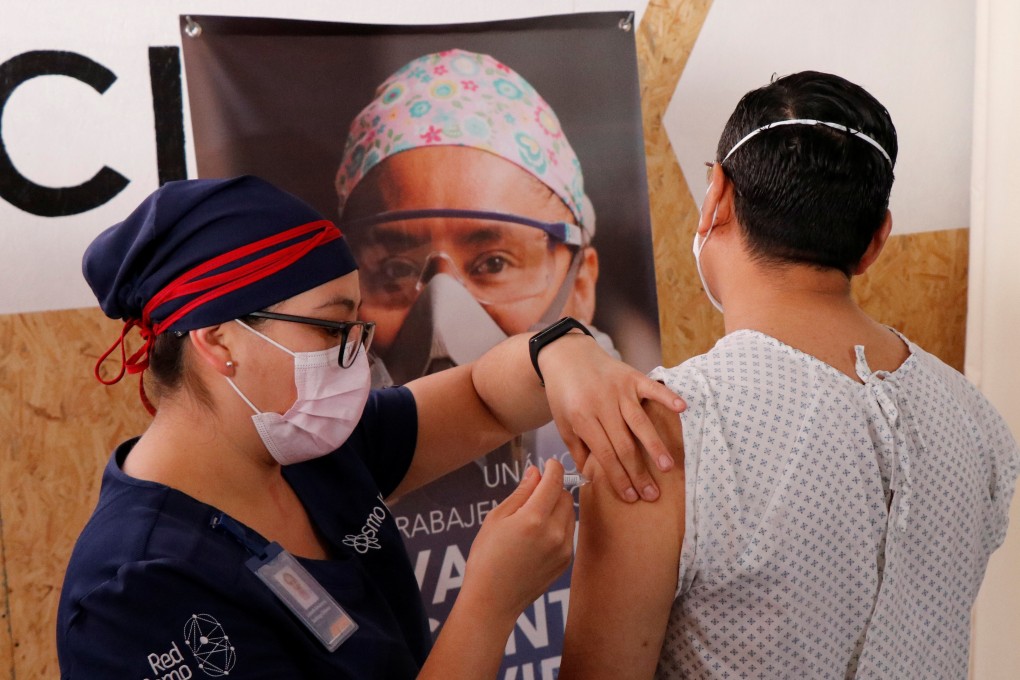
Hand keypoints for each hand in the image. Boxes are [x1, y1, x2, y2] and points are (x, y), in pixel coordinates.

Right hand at [460, 459, 574, 621]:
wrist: (492, 600)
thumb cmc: (487, 557)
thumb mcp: (496, 518)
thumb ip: (521, 493)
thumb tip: (536, 472)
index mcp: (534, 518)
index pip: (555, 480)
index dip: (553, 467)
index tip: (548, 464)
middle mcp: (554, 532)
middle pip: (566, 496)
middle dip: (554, 489)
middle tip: (535, 492)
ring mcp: (563, 549)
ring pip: (569, 514)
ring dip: (557, 507)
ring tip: (533, 516)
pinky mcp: (566, 561)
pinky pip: (568, 532)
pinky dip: (558, 525)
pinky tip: (538, 535)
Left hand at [539, 333, 683, 501]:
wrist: (566, 355)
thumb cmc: (564, 394)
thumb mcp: (563, 424)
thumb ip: (577, 450)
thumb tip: (590, 478)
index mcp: (582, 419)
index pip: (604, 454)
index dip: (618, 477)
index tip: (630, 496)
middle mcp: (602, 405)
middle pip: (624, 444)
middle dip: (638, 472)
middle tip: (652, 493)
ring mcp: (619, 390)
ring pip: (640, 422)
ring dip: (654, 446)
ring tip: (667, 467)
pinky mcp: (631, 376)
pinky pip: (652, 388)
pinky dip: (667, 397)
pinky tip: (682, 408)